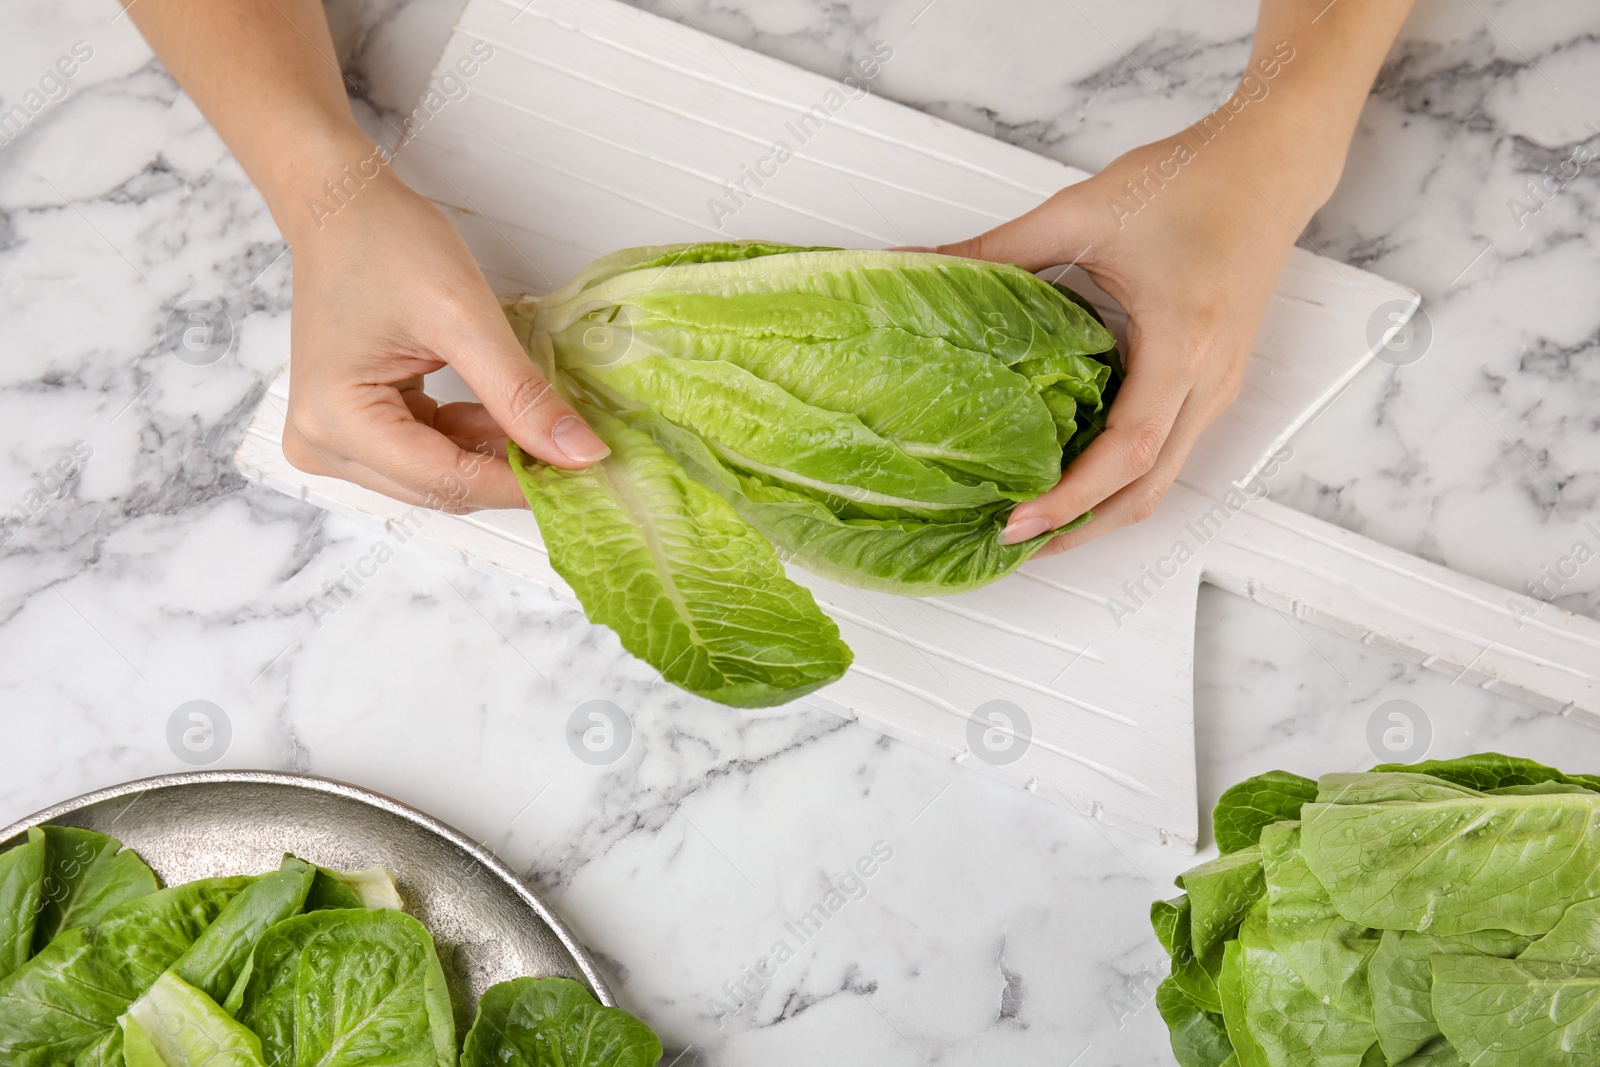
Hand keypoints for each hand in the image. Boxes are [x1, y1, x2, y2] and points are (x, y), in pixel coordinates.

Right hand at [280, 157, 607, 511]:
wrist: (342, 208)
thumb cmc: (384, 243)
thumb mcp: (465, 318)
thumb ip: (521, 394)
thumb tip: (579, 453)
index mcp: (335, 420)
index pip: (446, 480)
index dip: (521, 484)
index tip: (584, 477)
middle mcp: (322, 442)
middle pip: (439, 487)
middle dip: (510, 473)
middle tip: (578, 456)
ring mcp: (332, 439)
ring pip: (438, 477)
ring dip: (494, 455)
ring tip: (547, 426)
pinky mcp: (352, 429)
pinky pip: (427, 453)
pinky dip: (471, 438)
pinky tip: (505, 415)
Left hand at [943, 90, 1342, 553]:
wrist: (1269, 163)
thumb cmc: (1193, 181)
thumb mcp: (1080, 213)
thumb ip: (995, 249)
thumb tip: (918, 267)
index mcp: (1181, 344)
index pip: (1126, 452)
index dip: (1070, 498)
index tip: (1017, 522)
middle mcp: (1207, 380)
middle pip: (1146, 491)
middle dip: (1079, 530)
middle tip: (1012, 543)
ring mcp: (1216, 387)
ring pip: (1160, 480)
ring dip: (1100, 511)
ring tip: (1037, 522)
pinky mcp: (1212, 382)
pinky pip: (1167, 452)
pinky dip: (1120, 479)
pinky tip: (1074, 474)